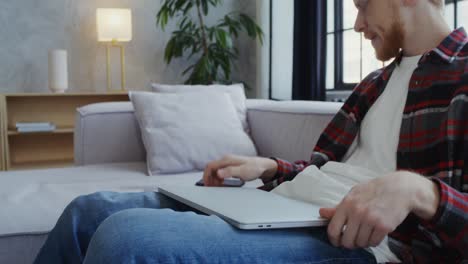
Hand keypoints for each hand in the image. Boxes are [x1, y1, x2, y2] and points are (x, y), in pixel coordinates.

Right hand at [203, 155, 277, 186]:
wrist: (263, 166)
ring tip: (218, 187)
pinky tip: (222, 184)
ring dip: (214, 180)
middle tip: (212, 188)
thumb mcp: (243, 171)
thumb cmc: (254, 168)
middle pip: (211, 169)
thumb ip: (230, 172)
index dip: (206, 175)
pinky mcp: (230, 167)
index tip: (206, 184)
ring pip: (215, 171)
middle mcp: (225, 160)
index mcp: (226, 160)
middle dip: (210, 179)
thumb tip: (218, 173)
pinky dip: (218, 179)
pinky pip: (220, 173)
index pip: (210, 166)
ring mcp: (227, 163)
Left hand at [319, 171, 438, 248]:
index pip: (333, 229)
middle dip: (350, 243)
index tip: (336, 242)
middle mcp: (357, 212)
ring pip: (361, 243)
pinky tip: (375, 232)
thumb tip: (322, 212)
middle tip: (354, 239)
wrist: (400, 189)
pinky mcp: (384, 226)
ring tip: (366, 232)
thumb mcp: (353, 194)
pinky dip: (374, 241)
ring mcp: (371, 220)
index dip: (334, 239)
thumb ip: (338, 207)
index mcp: (347, 204)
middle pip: (347, 241)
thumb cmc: (375, 190)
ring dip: (363, 241)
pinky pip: (374, 243)